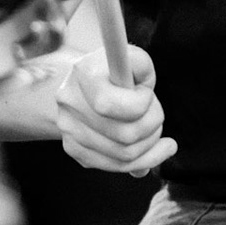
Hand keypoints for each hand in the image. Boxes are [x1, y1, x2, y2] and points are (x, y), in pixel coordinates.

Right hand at [57, 44, 176, 174]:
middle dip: (153, 125)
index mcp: (83, 73)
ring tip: (155, 129)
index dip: (141, 104)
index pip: (110, 105)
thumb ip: (142, 66)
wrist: (86, 82)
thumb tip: (144, 92)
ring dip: (151, 144)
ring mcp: (68, 129)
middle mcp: (69, 103)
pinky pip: (116, 166)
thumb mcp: (132, 58)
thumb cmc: (117, 70)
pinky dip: (142, 160)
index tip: (147, 94)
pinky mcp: (74, 149)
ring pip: (124, 156)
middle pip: (125, 135)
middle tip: (156, 114)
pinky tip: (151, 146)